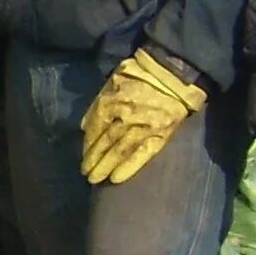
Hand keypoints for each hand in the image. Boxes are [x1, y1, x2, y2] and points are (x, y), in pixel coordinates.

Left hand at [80, 48, 208, 184]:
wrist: (171, 75)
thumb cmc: (138, 75)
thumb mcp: (111, 82)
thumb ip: (97, 104)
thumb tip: (84, 126)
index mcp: (110, 102)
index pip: (95, 128)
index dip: (88, 144)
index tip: (84, 155)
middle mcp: (124, 117)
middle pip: (105, 142)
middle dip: (93, 159)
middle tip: (86, 174)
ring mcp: (142, 127)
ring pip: (120, 151)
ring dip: (106, 167)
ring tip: (96, 180)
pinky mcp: (160, 135)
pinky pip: (142, 154)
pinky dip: (129, 168)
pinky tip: (117, 179)